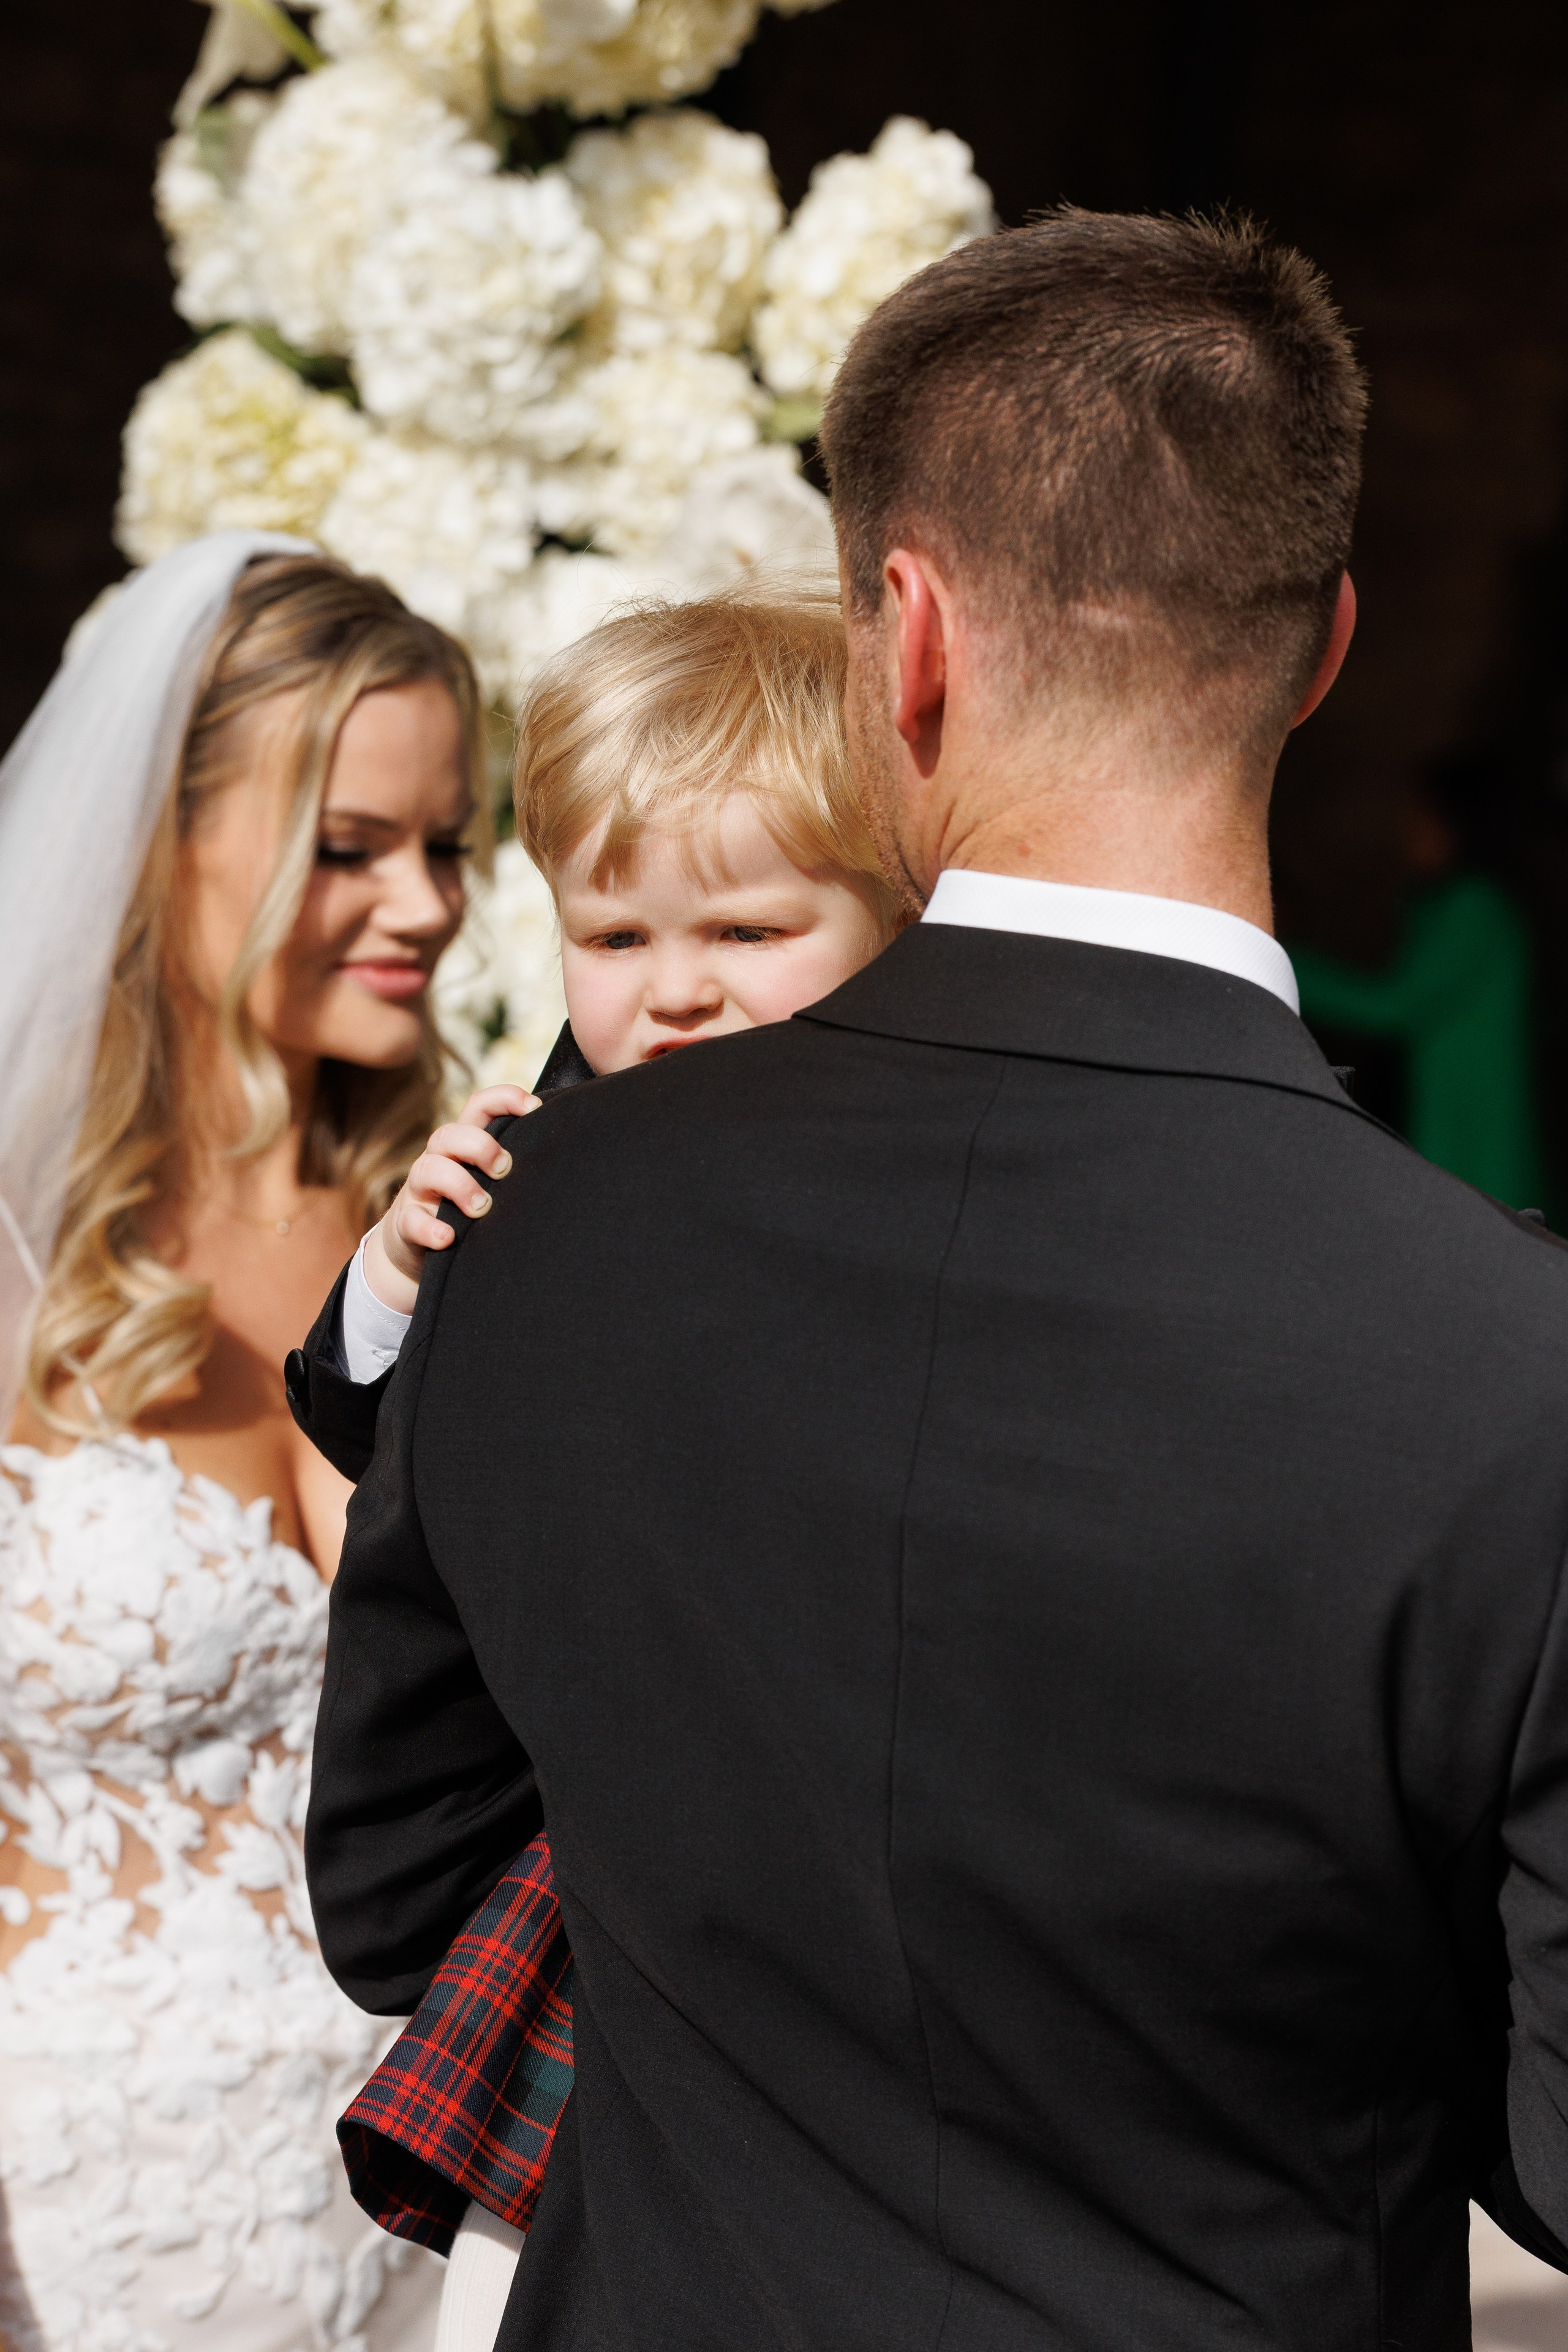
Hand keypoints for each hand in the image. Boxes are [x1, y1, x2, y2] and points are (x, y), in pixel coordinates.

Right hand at [362, 1085, 537, 1315]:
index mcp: (464, 1145)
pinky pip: (412, 1221)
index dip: (504, 1098)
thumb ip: (516, 1165)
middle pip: (449, 1134)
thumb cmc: (468, 1208)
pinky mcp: (406, 1223)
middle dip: (479, 1146)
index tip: (534, 1108)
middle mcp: (439, 1160)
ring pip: (427, 1170)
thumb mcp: (490, 1182)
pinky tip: (448, 1238)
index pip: (479, 1107)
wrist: (419, 1248)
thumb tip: (572, 1154)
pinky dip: (430, 1228)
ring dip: (459, 1185)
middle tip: (504, 1168)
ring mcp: (420, 1192)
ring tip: (482, 1207)